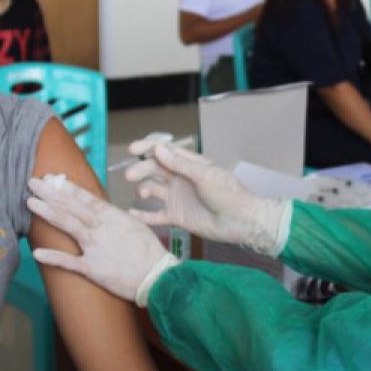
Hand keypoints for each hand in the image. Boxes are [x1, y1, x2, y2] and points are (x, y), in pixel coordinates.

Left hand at [26, 174, 178, 304]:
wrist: (157, 276)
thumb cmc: (149, 252)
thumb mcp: (135, 226)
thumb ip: (115, 218)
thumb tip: (101, 211)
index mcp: (112, 216)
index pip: (85, 198)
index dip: (67, 187)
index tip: (52, 177)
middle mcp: (101, 228)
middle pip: (72, 207)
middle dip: (51, 193)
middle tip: (33, 182)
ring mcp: (96, 247)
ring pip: (68, 225)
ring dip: (48, 213)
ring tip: (31, 202)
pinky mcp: (93, 268)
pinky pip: (70, 262)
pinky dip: (53, 257)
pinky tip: (37, 252)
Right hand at [125, 140, 289, 254]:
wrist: (240, 222)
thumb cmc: (229, 194)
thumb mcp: (205, 176)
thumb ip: (180, 164)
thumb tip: (159, 149)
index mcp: (190, 165)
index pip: (166, 151)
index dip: (149, 148)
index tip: (133, 149)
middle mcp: (181, 179)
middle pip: (155, 169)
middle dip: (141, 169)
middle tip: (130, 175)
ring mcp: (178, 197)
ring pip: (153, 189)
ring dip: (143, 189)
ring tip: (142, 193)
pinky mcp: (177, 216)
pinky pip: (155, 214)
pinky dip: (143, 214)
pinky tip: (131, 213)